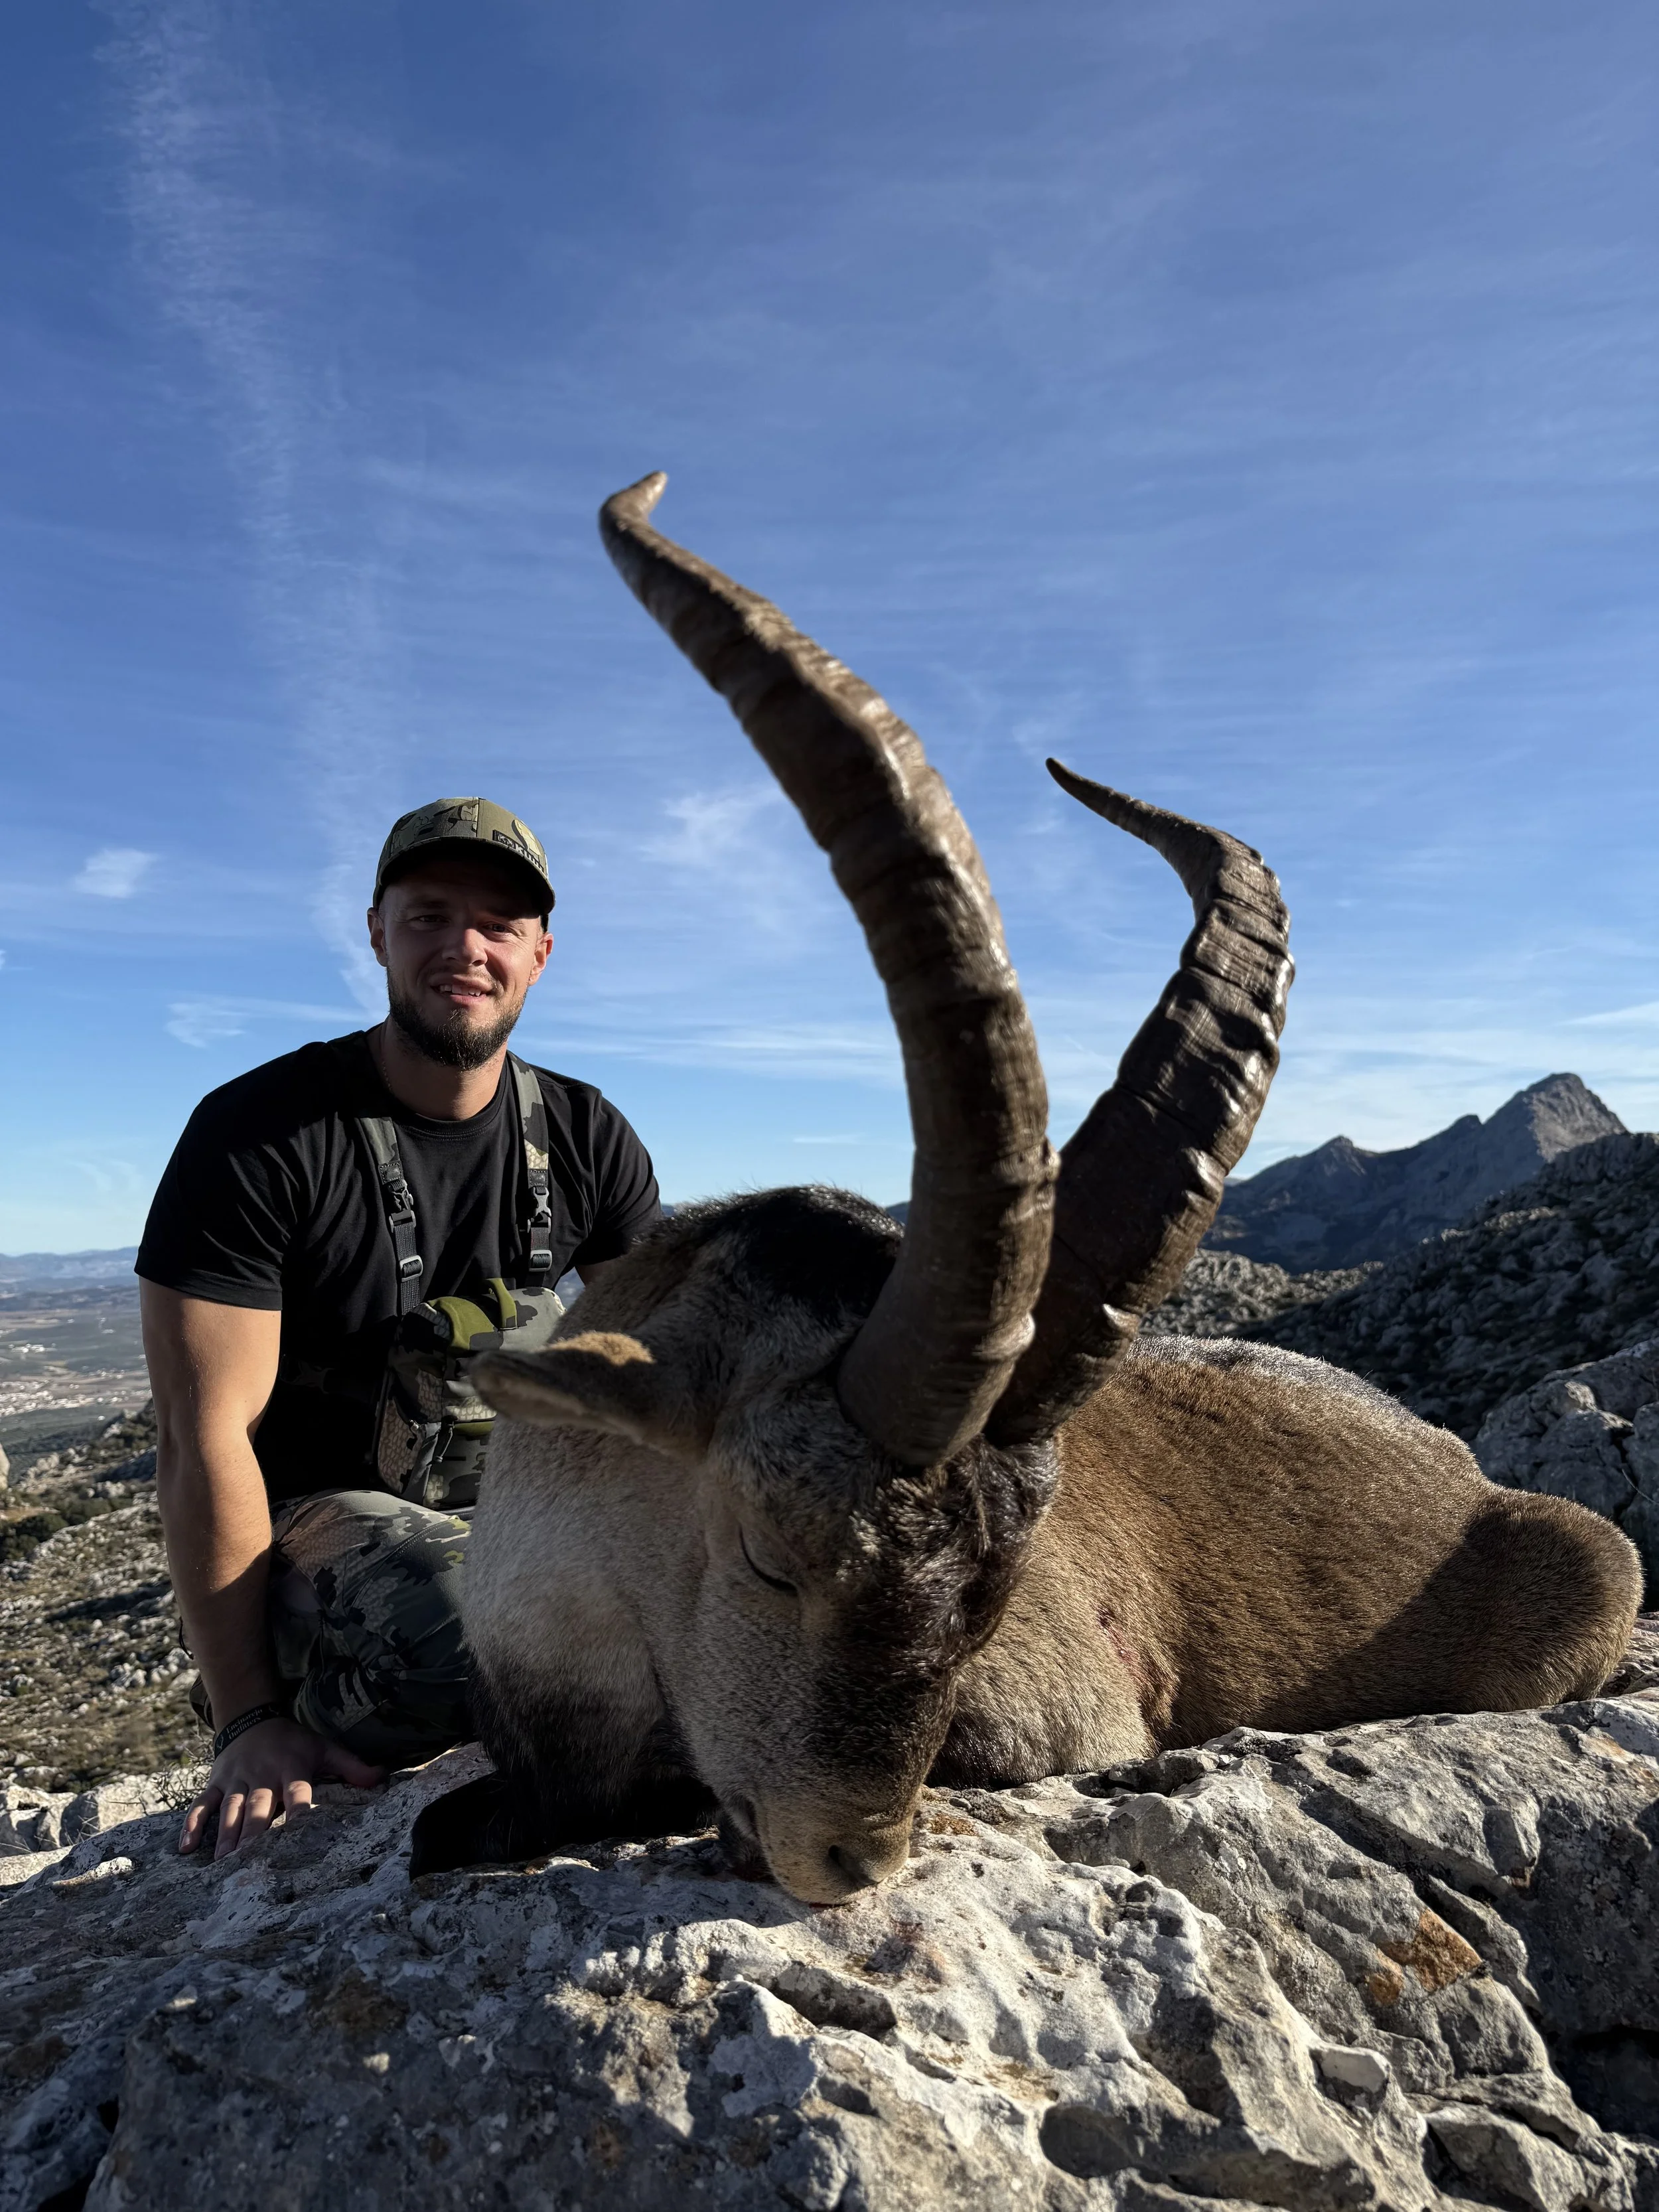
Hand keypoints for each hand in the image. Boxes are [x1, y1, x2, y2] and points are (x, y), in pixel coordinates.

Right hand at [181, 1716, 384, 1859]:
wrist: (253, 1717)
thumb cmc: (294, 1742)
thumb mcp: (324, 1748)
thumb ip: (352, 1766)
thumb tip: (382, 1779)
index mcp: (292, 1767)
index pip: (297, 1792)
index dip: (299, 1811)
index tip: (300, 1834)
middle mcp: (262, 1774)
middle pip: (259, 1807)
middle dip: (255, 1835)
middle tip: (250, 1864)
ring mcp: (236, 1779)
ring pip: (231, 1809)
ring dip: (226, 1836)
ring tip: (224, 1863)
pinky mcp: (216, 1782)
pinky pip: (202, 1804)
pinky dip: (193, 1824)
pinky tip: (186, 1849)